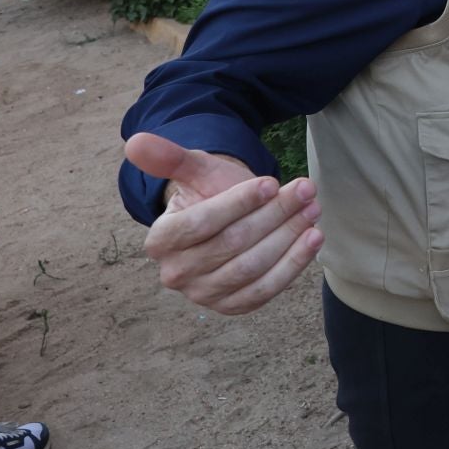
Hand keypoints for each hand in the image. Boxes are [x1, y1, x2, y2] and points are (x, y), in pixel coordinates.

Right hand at [125, 132, 322, 314]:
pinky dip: (293, 265)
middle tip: (306, 190)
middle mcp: (176, 274)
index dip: (238, 203)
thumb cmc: (209, 193)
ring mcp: (204, 295)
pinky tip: (313, 238)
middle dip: (274, 215)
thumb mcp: (194, 171)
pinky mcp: (232, 306)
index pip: (201, 223)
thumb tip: (135, 142)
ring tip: (313, 210)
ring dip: (289, 238)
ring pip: (251, 268)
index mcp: (160, 240)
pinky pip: (265, 290)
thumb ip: (169, 159)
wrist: (226, 220)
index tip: (271, 182)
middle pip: (232, 244)